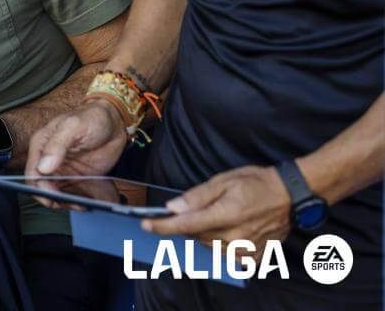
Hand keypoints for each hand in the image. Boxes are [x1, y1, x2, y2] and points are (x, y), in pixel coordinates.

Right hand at [24, 101, 126, 208]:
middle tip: (72, 203)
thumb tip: (43, 167)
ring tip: (83, 204)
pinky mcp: (77, 178)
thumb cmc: (93, 118)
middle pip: (43, 188)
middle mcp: (49, 160)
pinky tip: (90, 201)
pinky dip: (80, 201)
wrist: (114, 122)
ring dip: (68, 203)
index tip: (53, 197)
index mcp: (42, 146)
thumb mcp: (74, 126)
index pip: (32, 174)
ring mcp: (63, 170)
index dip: (40, 188)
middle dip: (55, 199)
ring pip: (58, 195)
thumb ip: (57, 145)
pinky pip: (74, 195)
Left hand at [143, 165, 291, 262]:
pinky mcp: (255, 257)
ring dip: (206, 234)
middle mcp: (236, 236)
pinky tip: (232, 229)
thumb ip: (197, 196)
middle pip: (196, 236)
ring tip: (221, 216)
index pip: (186, 225)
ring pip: (210, 246)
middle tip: (199, 208)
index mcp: (227, 214)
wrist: (290, 194)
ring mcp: (247, 249)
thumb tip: (173, 208)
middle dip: (190, 223)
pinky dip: (223, 244)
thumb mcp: (224, 180)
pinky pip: (228, 255)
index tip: (146, 225)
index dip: (163, 226)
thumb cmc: (257, 182)